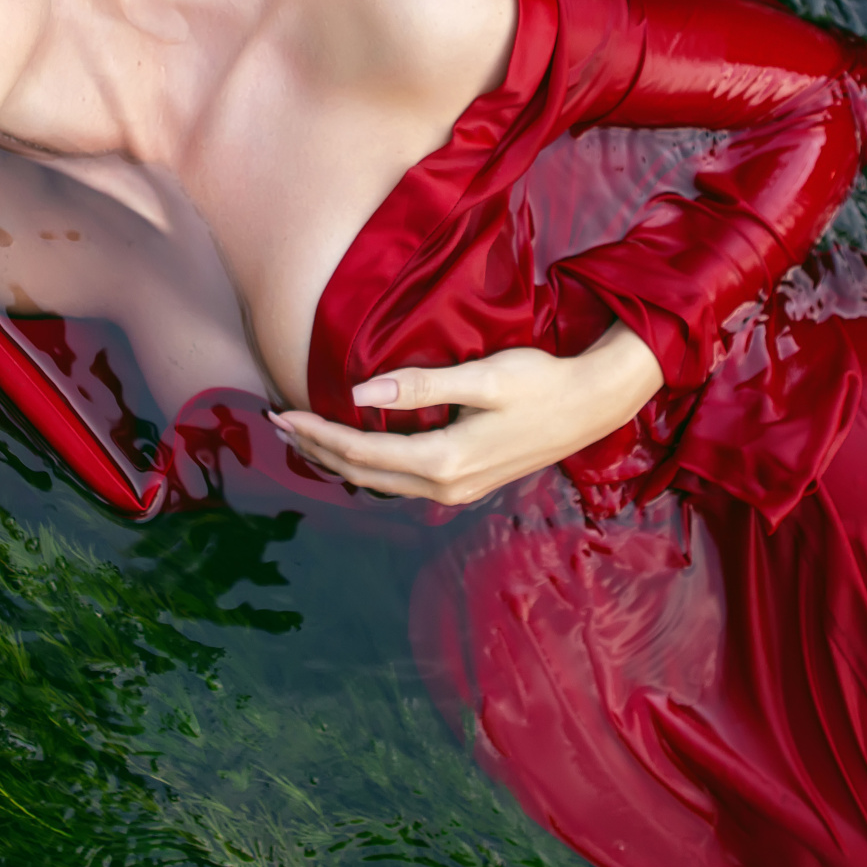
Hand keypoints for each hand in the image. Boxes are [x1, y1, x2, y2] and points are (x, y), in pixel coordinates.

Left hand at [268, 324, 663, 506]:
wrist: (590, 406)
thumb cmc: (540, 382)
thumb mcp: (483, 376)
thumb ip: (421, 385)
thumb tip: (361, 392)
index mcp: (444, 461)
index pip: (361, 451)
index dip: (317, 433)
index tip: (283, 413)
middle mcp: (445, 486)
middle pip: (362, 473)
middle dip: (315, 449)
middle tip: (276, 425)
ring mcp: (456, 491)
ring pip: (379, 481)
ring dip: (337, 460)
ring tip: (301, 437)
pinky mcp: (464, 484)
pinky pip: (400, 481)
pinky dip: (366, 465)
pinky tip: (353, 448)